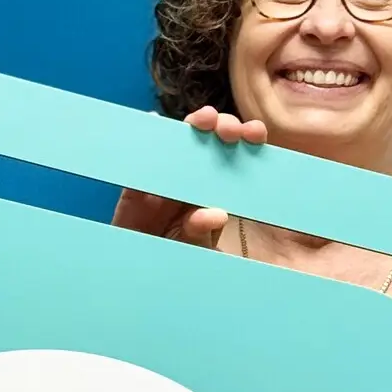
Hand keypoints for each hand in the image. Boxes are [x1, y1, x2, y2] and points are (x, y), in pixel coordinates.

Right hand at [111, 106, 266, 247]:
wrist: (142, 271)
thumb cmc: (176, 258)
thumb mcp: (195, 249)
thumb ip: (203, 232)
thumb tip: (216, 214)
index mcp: (215, 190)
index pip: (235, 158)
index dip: (247, 140)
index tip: (255, 132)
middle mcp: (193, 179)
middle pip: (211, 143)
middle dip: (222, 127)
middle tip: (228, 129)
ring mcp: (165, 180)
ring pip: (179, 145)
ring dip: (191, 127)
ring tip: (203, 120)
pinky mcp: (136, 189)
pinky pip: (142, 165)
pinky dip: (147, 142)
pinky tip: (156, 123)